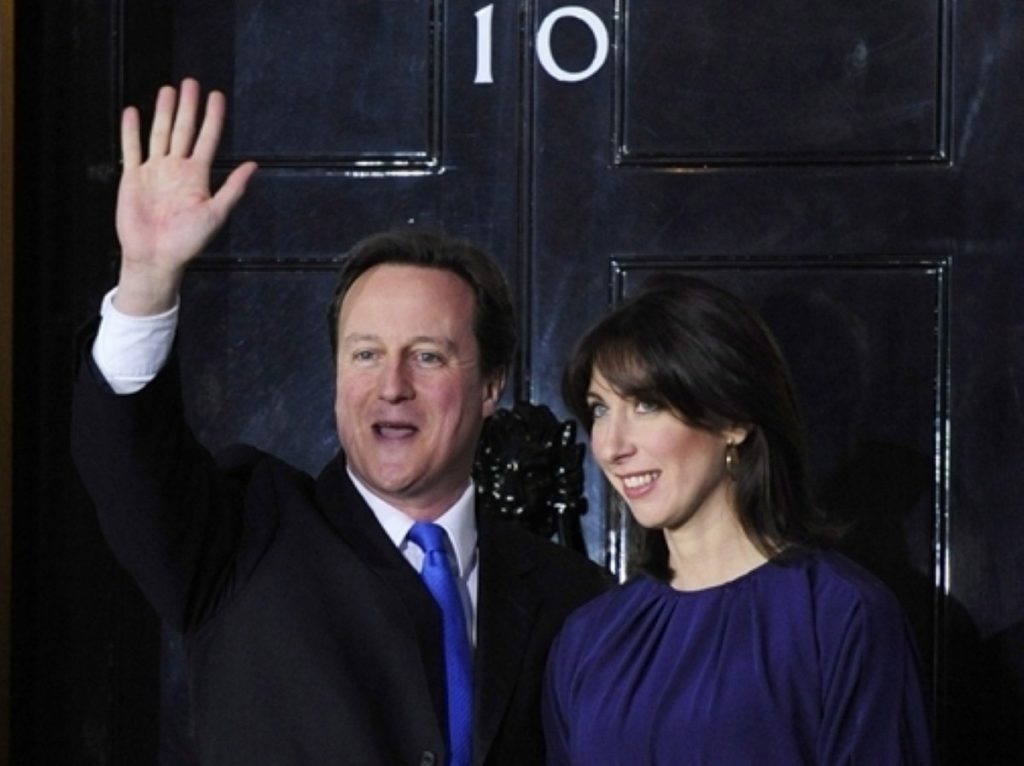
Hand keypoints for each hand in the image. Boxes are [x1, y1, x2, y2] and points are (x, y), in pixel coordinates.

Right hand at [114, 78, 257, 314]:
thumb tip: (253, 165)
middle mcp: (177, 169)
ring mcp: (155, 172)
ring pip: (160, 134)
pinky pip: (132, 149)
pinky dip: (131, 131)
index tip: (217, 96)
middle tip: (191, 82)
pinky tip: (133, 112)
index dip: (212, 117)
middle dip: (188, 106)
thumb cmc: (188, 241)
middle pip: (184, 130)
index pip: (207, 139)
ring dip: (164, 112)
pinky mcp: (133, 178)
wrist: (156, 257)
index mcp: (197, 176)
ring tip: (168, 90)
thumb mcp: (216, 214)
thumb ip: (233, 188)